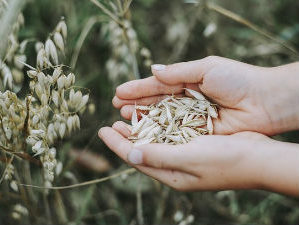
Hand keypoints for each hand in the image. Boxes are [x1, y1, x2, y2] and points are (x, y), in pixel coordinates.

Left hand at [99, 121, 298, 195]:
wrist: (257, 158)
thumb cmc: (224, 161)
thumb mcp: (188, 159)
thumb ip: (159, 156)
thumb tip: (130, 154)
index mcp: (170, 174)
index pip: (135, 158)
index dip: (117, 144)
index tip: (101, 130)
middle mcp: (175, 166)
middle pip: (142, 150)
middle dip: (125, 136)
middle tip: (111, 123)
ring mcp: (185, 155)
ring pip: (155, 140)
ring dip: (140, 128)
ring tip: (126, 116)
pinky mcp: (194, 144)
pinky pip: (169, 134)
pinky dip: (158, 124)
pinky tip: (153, 115)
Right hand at [113, 57, 298, 134]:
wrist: (264, 102)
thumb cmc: (237, 80)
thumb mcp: (206, 68)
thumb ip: (178, 72)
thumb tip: (153, 70)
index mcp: (188, 82)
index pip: (157, 86)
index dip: (138, 89)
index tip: (119, 92)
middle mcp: (186, 101)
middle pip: (156, 103)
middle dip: (136, 104)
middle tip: (116, 107)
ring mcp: (191, 118)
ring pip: (162, 119)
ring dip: (143, 118)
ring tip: (124, 119)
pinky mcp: (197, 133)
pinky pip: (174, 133)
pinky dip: (159, 133)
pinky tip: (143, 133)